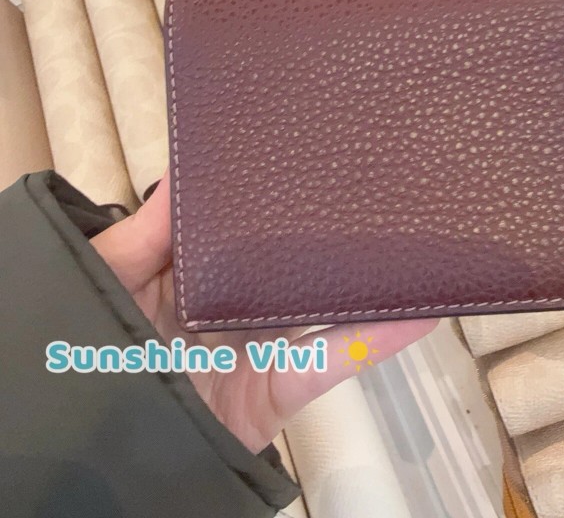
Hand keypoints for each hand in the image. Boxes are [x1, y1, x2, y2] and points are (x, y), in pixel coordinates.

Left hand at [91, 174, 436, 452]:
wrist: (107, 452)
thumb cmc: (95, 352)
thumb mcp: (108, 284)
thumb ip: (142, 237)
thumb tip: (185, 172)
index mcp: (195, 278)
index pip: (242, 231)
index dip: (270, 200)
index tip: (308, 158)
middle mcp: (237, 307)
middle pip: (292, 265)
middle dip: (328, 232)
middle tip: (374, 187)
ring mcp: (265, 347)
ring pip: (325, 306)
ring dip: (367, 282)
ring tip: (411, 240)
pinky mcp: (284, 387)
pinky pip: (335, 361)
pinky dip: (379, 340)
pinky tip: (420, 313)